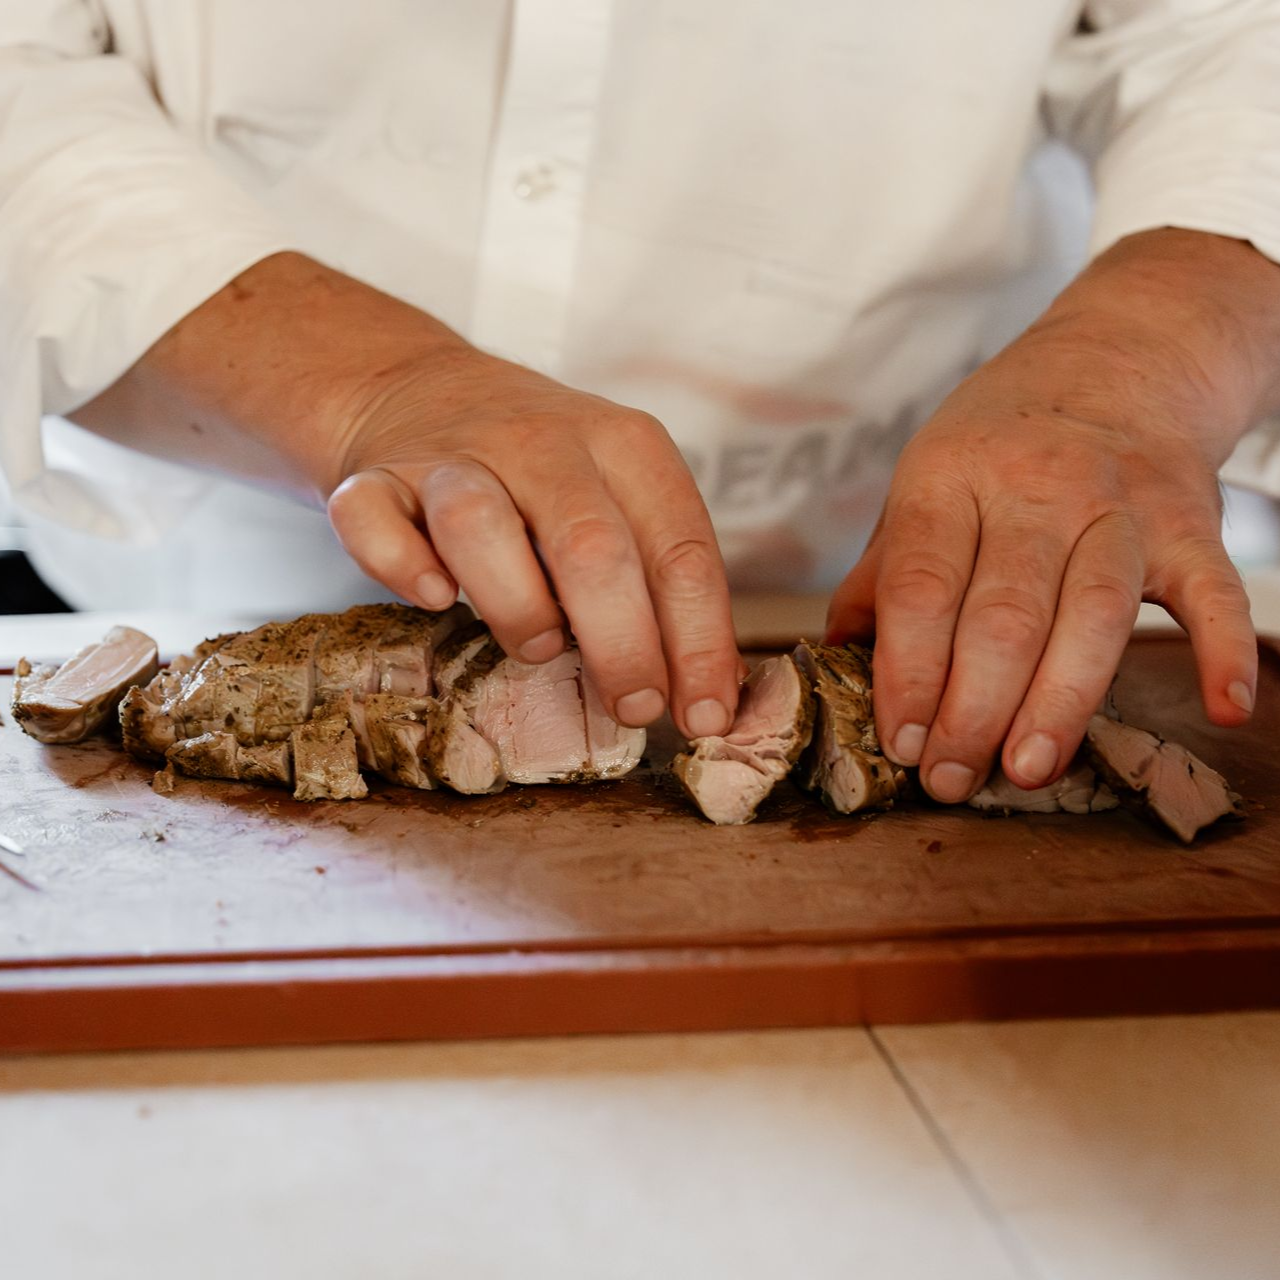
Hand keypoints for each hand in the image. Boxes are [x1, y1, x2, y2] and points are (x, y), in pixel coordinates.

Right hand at [326, 344, 738, 736]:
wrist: (415, 386)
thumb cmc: (541, 472)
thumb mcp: (619, 496)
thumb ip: (657, 581)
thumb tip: (706, 692)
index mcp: (624, 445)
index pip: (680, 549)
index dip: (699, 642)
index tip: (703, 715)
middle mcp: (542, 440)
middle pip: (591, 546)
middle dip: (623, 645)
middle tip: (632, 708)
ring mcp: (453, 455)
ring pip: (479, 525)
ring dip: (516, 605)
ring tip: (534, 646)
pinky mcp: (374, 477)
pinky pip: (374, 521)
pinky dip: (403, 568)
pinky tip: (438, 597)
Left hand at [827, 230, 1279, 802]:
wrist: (1118, 358)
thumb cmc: (1001, 441)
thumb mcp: (923, 483)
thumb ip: (882, 571)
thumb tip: (837, 656)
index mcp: (949, 477)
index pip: (921, 587)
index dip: (906, 673)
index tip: (897, 742)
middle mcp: (1033, 487)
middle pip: (1002, 615)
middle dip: (970, 711)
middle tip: (948, 780)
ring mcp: (1118, 504)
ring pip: (1091, 614)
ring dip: (1059, 702)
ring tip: (1025, 771)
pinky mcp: (1188, 522)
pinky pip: (1213, 588)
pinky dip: (1224, 648)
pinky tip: (1225, 709)